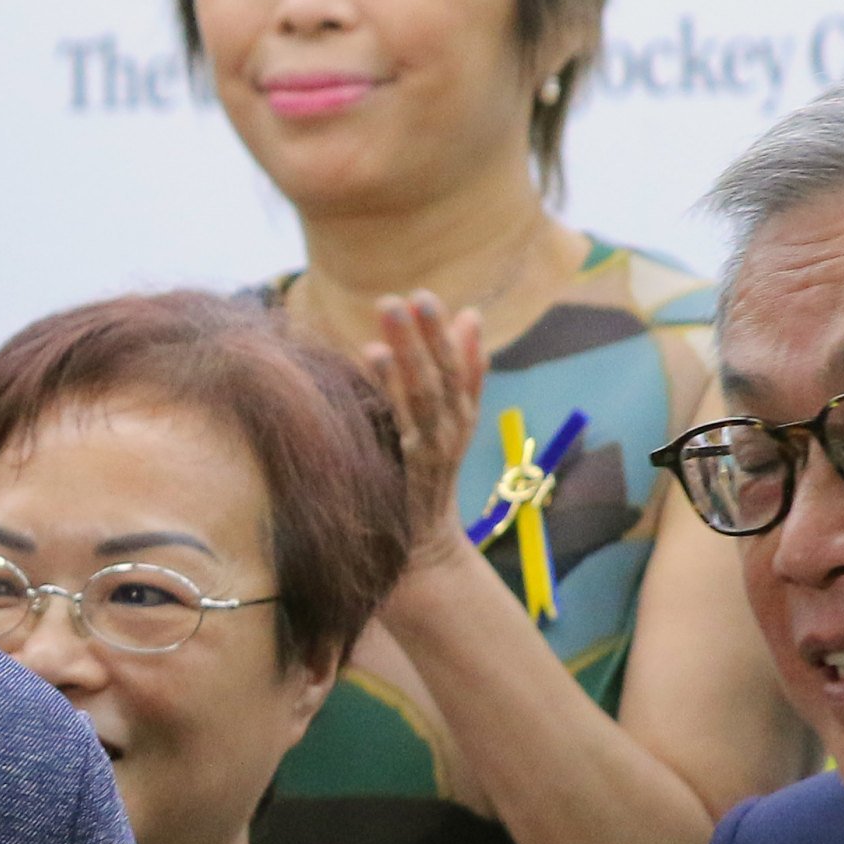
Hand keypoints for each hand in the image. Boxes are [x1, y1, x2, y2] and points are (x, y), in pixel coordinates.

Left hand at [356, 291, 487, 547]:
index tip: (424, 298)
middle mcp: (450, 433)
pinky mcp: (408, 472)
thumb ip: (465, 371)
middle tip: (406, 296)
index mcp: (462, 416)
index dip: (443, 333)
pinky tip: (372, 357)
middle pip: (443, 376)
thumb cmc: (430, 475)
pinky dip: (388, 389)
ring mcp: (430, 454)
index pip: (459, 367)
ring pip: (425, 396)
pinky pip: (399, 425)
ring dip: (409, 351)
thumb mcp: (452, 422)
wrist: (422, 547)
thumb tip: (471, 314)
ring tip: (389, 312)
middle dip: (427, 334)